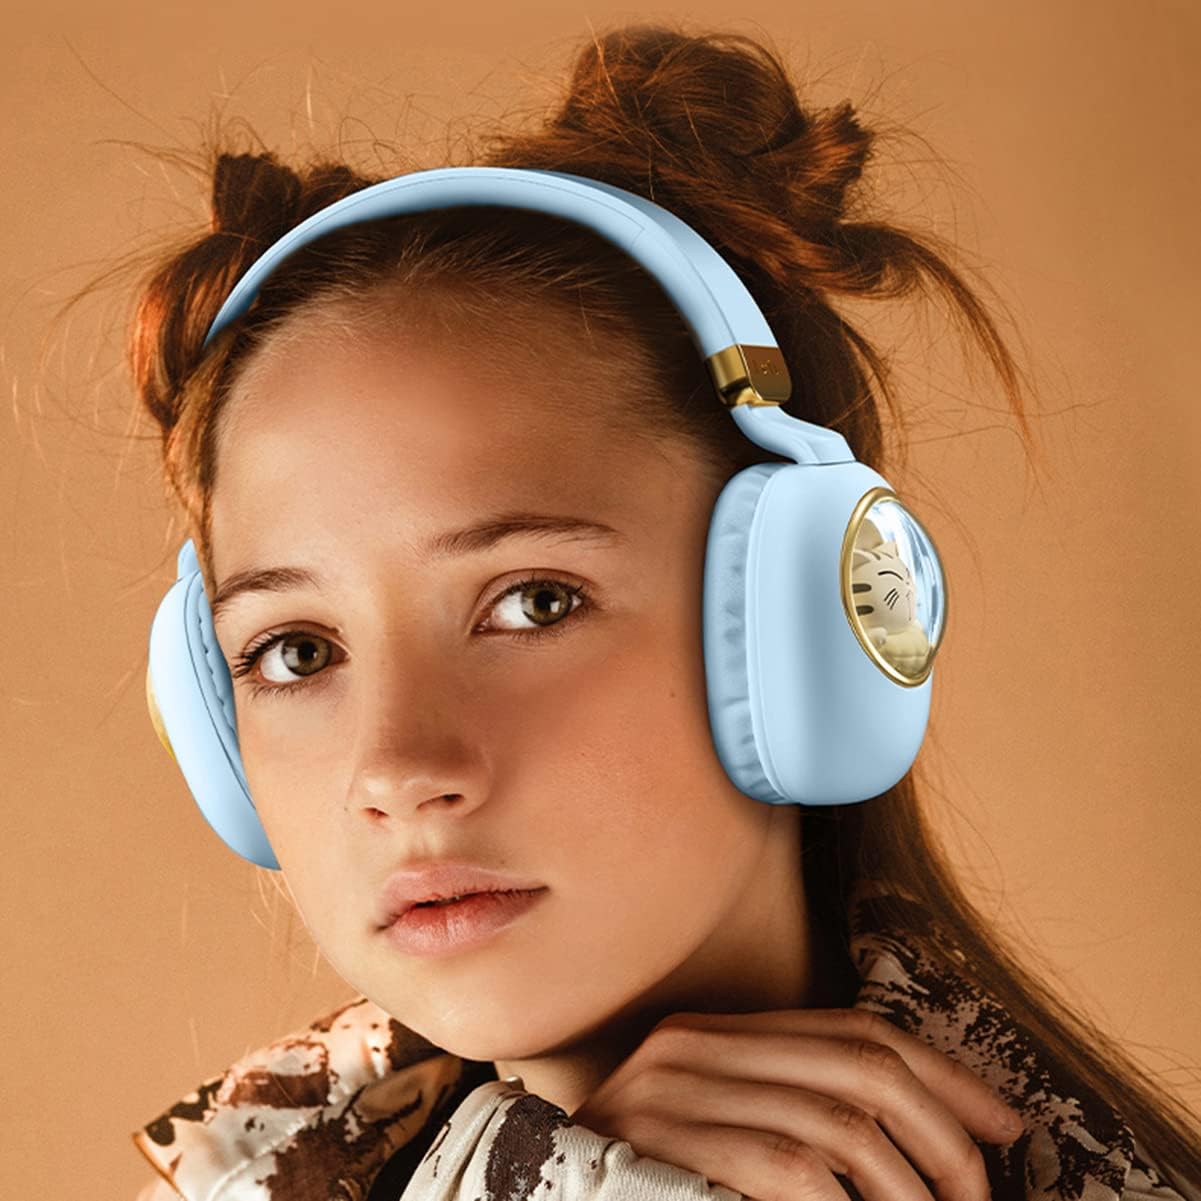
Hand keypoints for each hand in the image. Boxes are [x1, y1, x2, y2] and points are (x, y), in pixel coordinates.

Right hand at [568, 1007, 1022, 1200]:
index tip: (1004, 1126)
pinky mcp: (664, 1144)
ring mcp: (673, 1092)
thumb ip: (800, 1118)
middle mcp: (694, 1045)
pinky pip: (791, 1168)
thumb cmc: (659, 1186)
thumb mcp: (732, 1140)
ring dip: (910, 1189)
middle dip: (944, 1137)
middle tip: (980, 1198)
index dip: (942, 1074)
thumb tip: (932, 1141)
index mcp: (716, 1034)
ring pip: (842, 1121)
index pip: (854, 1029)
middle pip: (862, 1064)